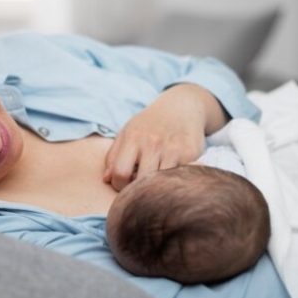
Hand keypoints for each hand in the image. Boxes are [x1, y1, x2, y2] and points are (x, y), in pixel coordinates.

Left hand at [102, 83, 226, 190]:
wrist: (182, 107)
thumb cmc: (149, 124)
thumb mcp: (127, 132)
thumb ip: (113, 156)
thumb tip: (106, 179)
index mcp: (133, 138)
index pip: (120, 173)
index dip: (119, 185)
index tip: (125, 184)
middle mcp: (153, 143)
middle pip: (141, 181)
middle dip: (139, 190)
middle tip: (141, 187)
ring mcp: (173, 149)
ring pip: (160, 183)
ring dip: (157, 187)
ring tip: (155, 182)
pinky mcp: (191, 154)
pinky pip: (178, 178)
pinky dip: (173, 181)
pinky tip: (171, 174)